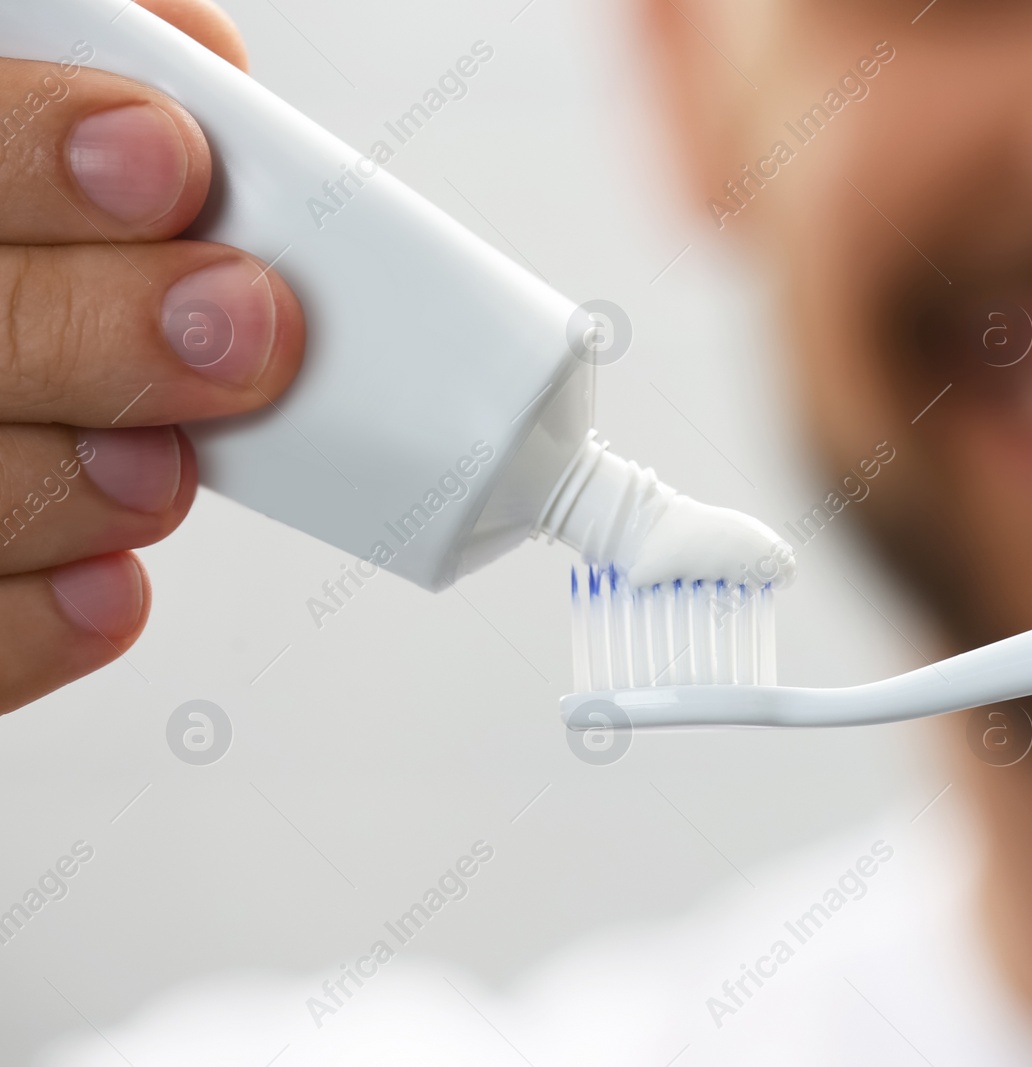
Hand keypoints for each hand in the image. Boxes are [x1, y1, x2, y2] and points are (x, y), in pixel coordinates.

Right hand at [0, 0, 302, 713]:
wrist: (16, 309)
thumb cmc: (34, 241)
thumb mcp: (36, 97)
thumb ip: (97, 56)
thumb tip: (203, 72)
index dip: (29, 151)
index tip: (170, 160)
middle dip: (97, 331)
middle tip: (248, 327)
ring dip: (69, 484)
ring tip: (166, 471)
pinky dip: (35, 624)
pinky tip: (115, 592)